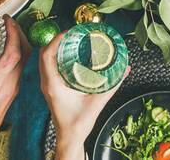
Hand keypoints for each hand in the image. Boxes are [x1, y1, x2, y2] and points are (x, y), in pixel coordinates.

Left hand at [39, 33, 128, 159]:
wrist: (69, 137)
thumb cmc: (79, 123)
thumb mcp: (97, 102)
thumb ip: (113, 85)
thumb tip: (126, 69)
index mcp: (53, 85)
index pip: (47, 56)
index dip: (55, 40)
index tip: (67, 32)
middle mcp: (46, 83)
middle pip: (43, 54)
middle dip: (55, 40)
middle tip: (71, 33)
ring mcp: (46, 86)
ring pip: (44, 60)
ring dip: (54, 48)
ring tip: (70, 40)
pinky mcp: (50, 88)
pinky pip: (48, 67)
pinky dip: (55, 57)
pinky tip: (68, 54)